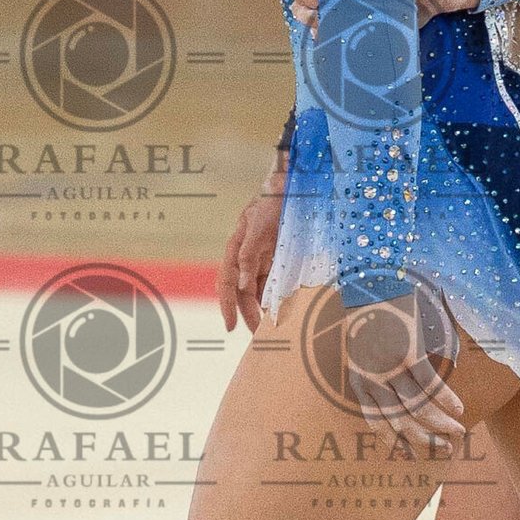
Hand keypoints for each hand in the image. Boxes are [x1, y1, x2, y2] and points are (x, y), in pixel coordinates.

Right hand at [218, 160, 285, 333]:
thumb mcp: (259, 225)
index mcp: (236, 247)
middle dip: (247, 313)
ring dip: (261, 307)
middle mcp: (245, 255)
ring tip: (269, 327)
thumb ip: (248, 253)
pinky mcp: (273, 255)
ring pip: (256, 288)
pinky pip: (271, 280)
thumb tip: (241, 282)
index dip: (227, 305)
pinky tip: (280, 308)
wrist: (292, 184)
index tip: (231, 326)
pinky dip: (274, 295)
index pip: (227, 282)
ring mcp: (259, 256)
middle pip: (241, 290)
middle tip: (257, 335)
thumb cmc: (272, 200)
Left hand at [342, 293, 465, 449]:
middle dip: (425, 440)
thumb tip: (396, 396)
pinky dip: (447, 399)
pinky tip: (460, 409)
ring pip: (419, 408)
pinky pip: (430, 384)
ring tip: (459, 433)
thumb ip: (373, 377)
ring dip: (442, 424)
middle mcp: (373, 382)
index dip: (395, 443)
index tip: (410, 455)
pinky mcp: (407, 354)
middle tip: (445, 451)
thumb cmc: (368, 319)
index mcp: (360, 383)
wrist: (368, 287)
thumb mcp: (360, 353)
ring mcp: (391, 369)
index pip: (378, 424)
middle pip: (402, 422)